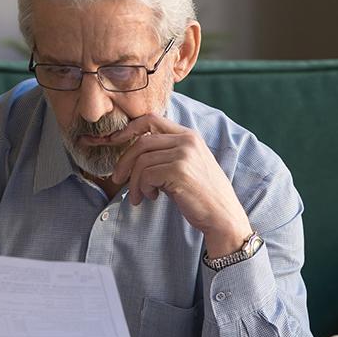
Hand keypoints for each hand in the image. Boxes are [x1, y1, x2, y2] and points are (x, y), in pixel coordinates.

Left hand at [106, 114, 251, 256]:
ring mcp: (183, 155)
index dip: (129, 128)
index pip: (151, 119)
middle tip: (117, 179)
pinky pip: (145, 175)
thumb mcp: (186, 166)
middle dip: (124, 162)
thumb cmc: (202, 195)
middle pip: (141, 142)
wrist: (223, 217)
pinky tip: (152, 197)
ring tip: (139, 196)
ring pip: (141, 162)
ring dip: (134, 182)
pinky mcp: (178, 171)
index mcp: (189, 135)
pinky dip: (143, 188)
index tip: (114, 141)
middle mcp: (187, 140)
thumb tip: (132, 155)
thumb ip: (165, 155)